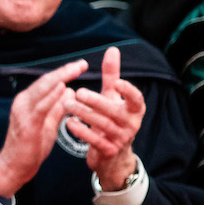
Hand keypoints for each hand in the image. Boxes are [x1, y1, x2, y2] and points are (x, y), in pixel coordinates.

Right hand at [0, 58, 86, 198]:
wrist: (15, 166)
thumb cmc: (31, 146)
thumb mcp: (48, 123)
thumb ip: (57, 107)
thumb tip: (69, 90)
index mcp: (28, 101)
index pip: (48, 82)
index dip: (64, 72)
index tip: (79, 65)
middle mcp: (23, 102)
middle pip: (45, 81)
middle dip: (64, 71)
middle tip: (81, 63)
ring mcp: (23, 112)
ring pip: (42, 89)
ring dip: (60, 78)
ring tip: (75, 70)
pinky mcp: (27, 123)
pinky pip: (41, 106)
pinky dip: (52, 95)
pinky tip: (63, 87)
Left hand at [65, 47, 145, 188]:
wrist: (112, 155)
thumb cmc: (112, 118)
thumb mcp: (113, 97)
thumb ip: (112, 75)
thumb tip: (112, 49)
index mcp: (135, 109)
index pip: (136, 99)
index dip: (128, 90)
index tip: (116, 82)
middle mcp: (131, 124)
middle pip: (114, 111)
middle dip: (96, 101)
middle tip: (78, 92)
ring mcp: (121, 138)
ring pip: (103, 125)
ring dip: (84, 114)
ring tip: (67, 104)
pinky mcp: (109, 150)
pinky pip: (95, 141)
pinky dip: (81, 131)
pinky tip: (68, 123)